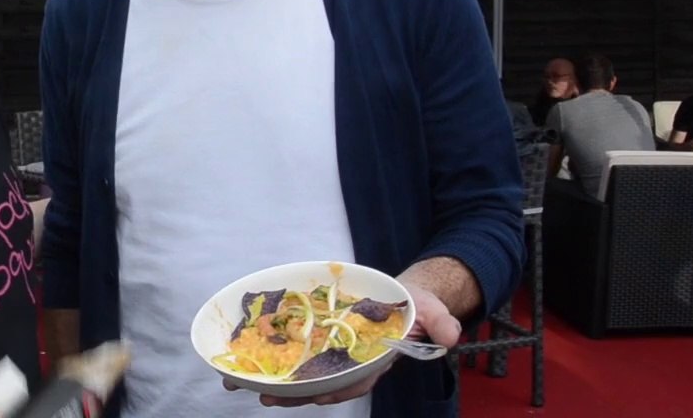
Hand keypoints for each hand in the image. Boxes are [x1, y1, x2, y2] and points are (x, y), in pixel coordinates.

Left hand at [222, 284, 460, 407]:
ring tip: (242, 385)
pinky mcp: (320, 341)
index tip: (313, 396)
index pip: (353, 382)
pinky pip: (295, 352)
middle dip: (292, 393)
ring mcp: (334, 354)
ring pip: (301, 373)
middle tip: (263, 395)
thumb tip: (450, 335)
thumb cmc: (414, 307)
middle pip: (319, 384)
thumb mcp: (431, 311)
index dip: (332, 390)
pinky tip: (248, 359)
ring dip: (274, 381)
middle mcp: (350, 363)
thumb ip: (439, 322)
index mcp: (374, 361)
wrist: (403, 297)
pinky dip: (273, 357)